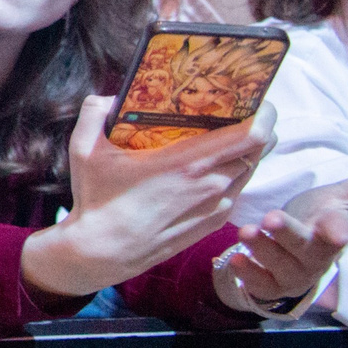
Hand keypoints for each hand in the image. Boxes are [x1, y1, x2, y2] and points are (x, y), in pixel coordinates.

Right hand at [21, 96, 267, 300]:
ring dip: (245, 150)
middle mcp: (214, 184)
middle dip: (257, 126)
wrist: (104, 251)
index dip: (263, 112)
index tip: (254, 97)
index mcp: (190, 162)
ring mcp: (218, 206)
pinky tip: (208, 168)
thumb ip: (94, 112)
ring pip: (251, 168)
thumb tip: (109, 97)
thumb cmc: (98, 200)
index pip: (254, 134)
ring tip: (223, 137)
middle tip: (236, 112)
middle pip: (260, 148)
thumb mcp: (84, 149)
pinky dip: (234, 173)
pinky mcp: (214, 222)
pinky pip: (237, 189)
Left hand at [216, 165, 347, 314]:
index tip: (336, 231)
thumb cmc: (322, 215)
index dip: (338, 231)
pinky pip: (259, 284)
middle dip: (288, 235)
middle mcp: (314, 256)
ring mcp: (292, 273)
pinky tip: (236, 258)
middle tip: (273, 218)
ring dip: (262, 249)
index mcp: (333, 233)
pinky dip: (247, 273)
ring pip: (277, 265)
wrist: (291, 244)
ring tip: (247, 232)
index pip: (339, 232)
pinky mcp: (269, 284)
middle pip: (304, 249)